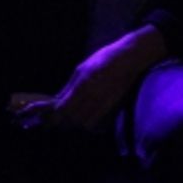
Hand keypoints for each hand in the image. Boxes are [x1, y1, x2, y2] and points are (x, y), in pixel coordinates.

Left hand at [42, 27, 168, 131]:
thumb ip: (70, 86)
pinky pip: (99, 122)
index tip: (53, 115)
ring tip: (76, 116)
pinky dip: (91, 123)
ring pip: (86, 123)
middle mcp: (93, 96)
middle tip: (62, 117)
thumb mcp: (81, 68)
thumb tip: (58, 100)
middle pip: (74, 118)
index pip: (65, 107)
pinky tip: (89, 116)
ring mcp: (105, 103)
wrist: (129, 59)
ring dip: (78, 122)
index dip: (57, 114)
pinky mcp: (114, 108)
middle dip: (66, 119)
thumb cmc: (103, 59)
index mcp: (83, 84)